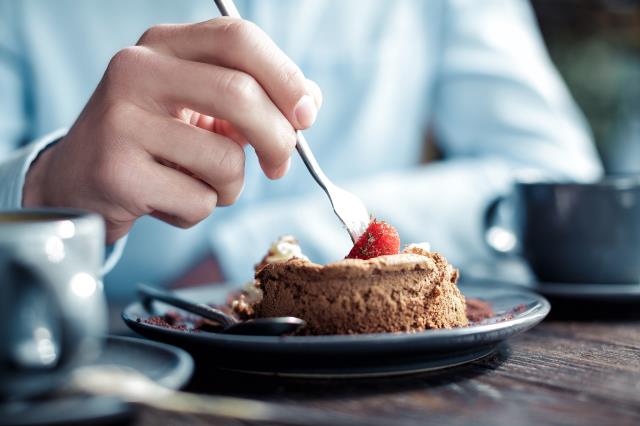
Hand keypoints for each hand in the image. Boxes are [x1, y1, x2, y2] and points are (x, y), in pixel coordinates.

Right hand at [23, 18, 321, 242]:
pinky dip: (199, 210)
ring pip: (225, 160)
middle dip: (278, 139)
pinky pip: (199, 201)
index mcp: (164, 45)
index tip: (306, 115)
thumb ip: (255, 97)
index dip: (285, 77)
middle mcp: (136, 71)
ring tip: (198, 183)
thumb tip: (309, 102)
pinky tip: (166, 200)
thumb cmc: (156, 143)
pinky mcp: (117, 172)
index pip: (239, 39)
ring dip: (230, 186)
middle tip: (279, 165)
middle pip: (240, 94)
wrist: (79, 182)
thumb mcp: (200, 107)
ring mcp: (121, 120)